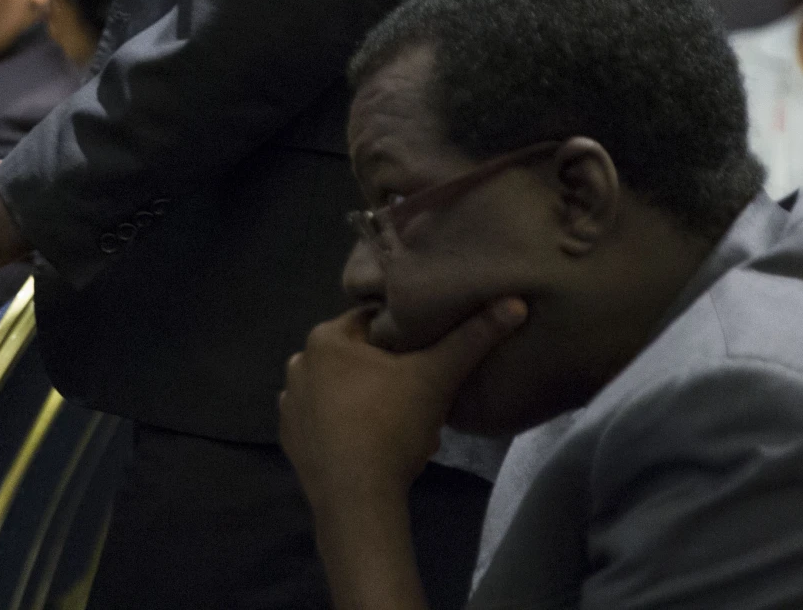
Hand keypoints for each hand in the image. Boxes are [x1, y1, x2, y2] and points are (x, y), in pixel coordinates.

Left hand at [279, 299, 526, 507]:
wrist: (356, 500)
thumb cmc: (391, 427)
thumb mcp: (437, 377)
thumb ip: (472, 338)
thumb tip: (513, 303)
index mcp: (325, 338)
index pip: (372, 321)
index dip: (405, 335)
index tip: (428, 355)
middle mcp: (299, 362)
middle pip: (357, 357)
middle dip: (387, 372)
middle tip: (419, 395)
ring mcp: (289, 403)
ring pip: (342, 389)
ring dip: (367, 400)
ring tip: (401, 423)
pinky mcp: (290, 438)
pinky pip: (326, 420)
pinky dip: (346, 426)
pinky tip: (372, 443)